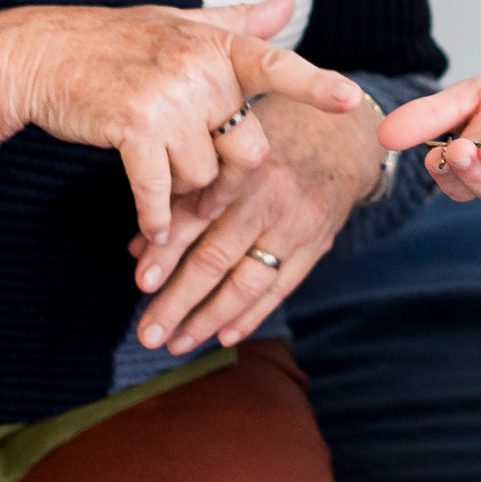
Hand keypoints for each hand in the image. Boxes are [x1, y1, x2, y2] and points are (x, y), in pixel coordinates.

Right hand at [0, 0, 361, 241]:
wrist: (41, 54)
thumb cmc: (115, 40)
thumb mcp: (179, 22)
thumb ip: (238, 23)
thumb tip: (289, 4)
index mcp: (214, 45)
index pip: (274, 65)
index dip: (315, 85)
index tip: (350, 99)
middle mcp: (197, 69)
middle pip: (247, 149)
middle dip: (226, 172)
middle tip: (197, 169)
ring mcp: (166, 99)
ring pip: (204, 175)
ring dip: (183, 187)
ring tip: (156, 162)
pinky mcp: (133, 128)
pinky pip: (162, 190)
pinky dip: (156, 215)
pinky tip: (150, 225)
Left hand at [124, 93, 384, 352]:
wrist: (342, 138)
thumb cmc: (269, 138)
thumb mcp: (226, 149)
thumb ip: (185, 194)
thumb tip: (139, 248)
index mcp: (238, 168)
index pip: (194, 217)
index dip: (165, 251)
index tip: (140, 283)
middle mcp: (268, 199)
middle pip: (216, 258)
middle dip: (178, 301)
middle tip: (147, 334)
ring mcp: (295, 227)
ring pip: (247, 283)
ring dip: (208, 319)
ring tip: (176, 343)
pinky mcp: (315, 246)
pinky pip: (280, 289)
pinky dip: (250, 315)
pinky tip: (223, 336)